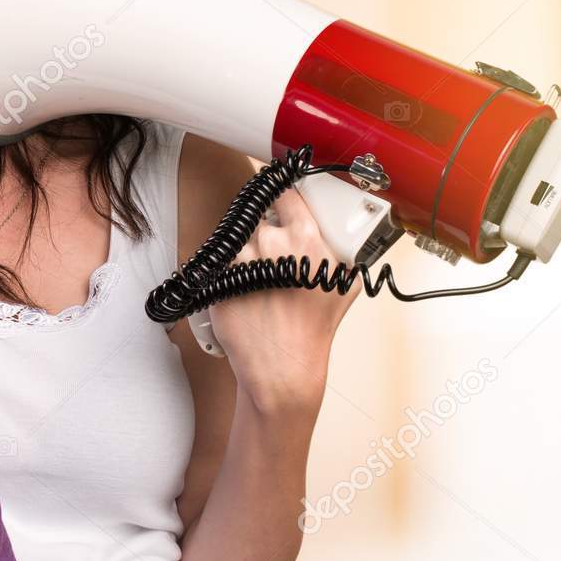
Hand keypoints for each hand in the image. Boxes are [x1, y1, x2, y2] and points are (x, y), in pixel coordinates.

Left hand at [208, 185, 361, 414]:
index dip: (280, 198)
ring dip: (244, 257)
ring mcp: (239, 261)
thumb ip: (339, 250)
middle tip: (272, 263)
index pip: (283, 195)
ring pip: (236, 243)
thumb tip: (338, 227)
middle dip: (263, 236)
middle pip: (257, 220)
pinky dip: (226, 275)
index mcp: (304, 238)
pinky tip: (243, 294)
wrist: (282, 366)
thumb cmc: (312, 329)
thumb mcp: (344, 285)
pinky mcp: (216, 279)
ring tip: (258, 285)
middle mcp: (269, 244)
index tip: (277, 202)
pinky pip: (218, 265)